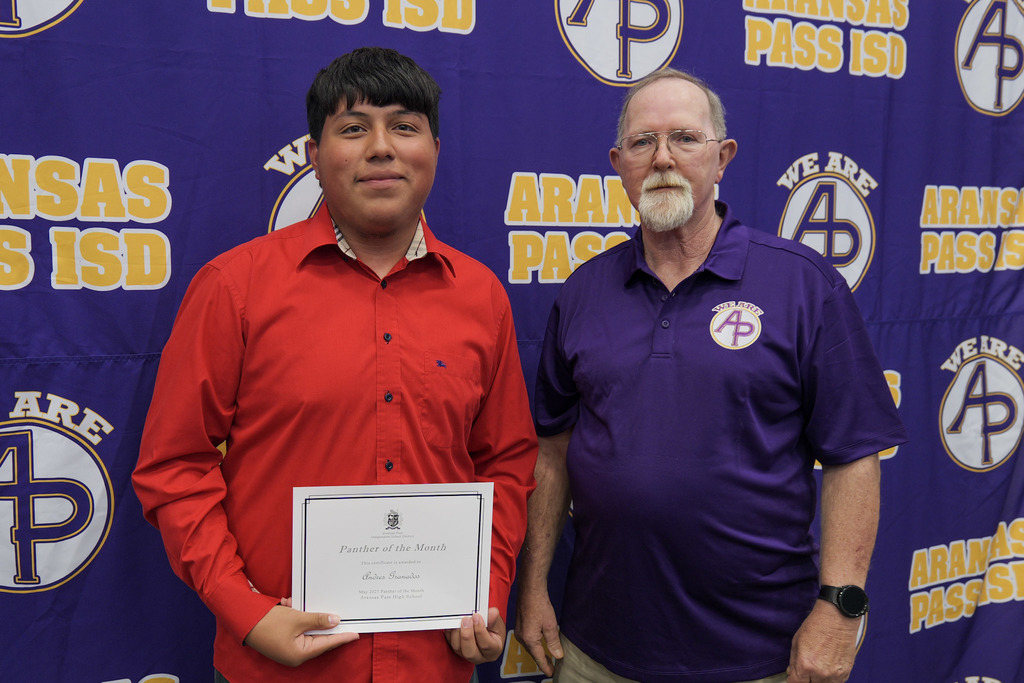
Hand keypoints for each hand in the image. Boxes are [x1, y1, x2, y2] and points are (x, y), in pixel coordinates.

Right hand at [243, 603, 358, 667]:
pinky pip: (296, 626)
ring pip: (306, 629)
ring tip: (295, 604)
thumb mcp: (296, 618)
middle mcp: (295, 654)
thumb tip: (335, 621)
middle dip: (322, 621)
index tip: (357, 633)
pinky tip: (288, 604)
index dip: (342, 637)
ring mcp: (288, 647)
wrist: (241, 618)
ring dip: (305, 615)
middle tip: (340, 614)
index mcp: (300, 654)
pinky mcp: (282, 639)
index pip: (327, 644)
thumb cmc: (268, 622)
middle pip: (318, 637)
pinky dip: (295, 615)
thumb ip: (317, 620)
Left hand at [445, 607, 505, 663]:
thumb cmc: (494, 631)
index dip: (480, 631)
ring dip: (457, 633)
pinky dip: (450, 633)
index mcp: (493, 651)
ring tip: (460, 620)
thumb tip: (491, 613)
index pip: (486, 645)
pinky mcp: (457, 649)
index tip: (477, 617)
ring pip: (458, 649)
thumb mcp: (498, 624)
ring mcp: (466, 654)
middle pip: (470, 652)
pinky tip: (452, 624)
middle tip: (466, 620)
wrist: (488, 634)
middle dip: (466, 636)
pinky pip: (450, 644)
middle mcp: (479, 656)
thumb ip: (494, 619)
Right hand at [514, 587, 562, 675]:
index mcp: (529, 639)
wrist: (529, 590)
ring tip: (546, 658)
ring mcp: (519, 631)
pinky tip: (539, 644)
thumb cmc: (539, 604)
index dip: (546, 666)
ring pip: (530, 646)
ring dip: (537, 652)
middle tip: (550, 668)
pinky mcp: (519, 626)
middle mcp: (522, 637)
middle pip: (533, 653)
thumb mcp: (551, 625)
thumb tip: (557, 655)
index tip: (551, 673)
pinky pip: (527, 640)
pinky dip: (534, 644)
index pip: (539, 658)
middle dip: (542, 661)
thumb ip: (554, 642)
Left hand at [787, 600, 860, 681]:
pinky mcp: (846, 673)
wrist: (838, 619)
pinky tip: (828, 668)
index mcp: (805, 665)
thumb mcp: (796, 642)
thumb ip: (793, 661)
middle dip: (806, 680)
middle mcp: (820, 673)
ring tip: (818, 669)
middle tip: (806, 672)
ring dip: (819, 681)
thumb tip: (792, 672)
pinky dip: (831, 679)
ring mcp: (835, 675)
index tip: (794, 678)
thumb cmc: (817, 626)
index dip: (793, 680)